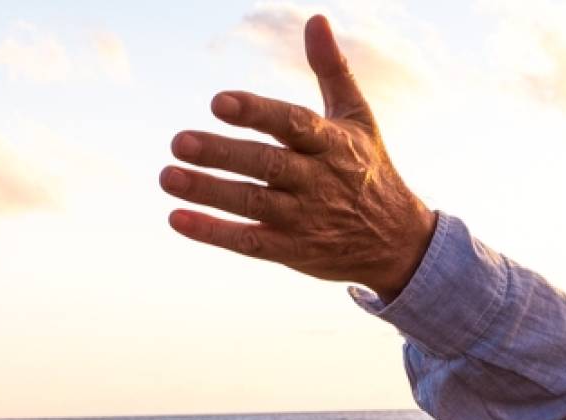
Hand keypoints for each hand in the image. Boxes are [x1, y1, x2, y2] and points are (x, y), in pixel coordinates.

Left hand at [160, 15, 434, 299]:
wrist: (398, 242)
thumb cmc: (369, 169)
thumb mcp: (358, 117)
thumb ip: (333, 70)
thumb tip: (316, 19)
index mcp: (332, 144)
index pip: (293, 124)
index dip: (257, 113)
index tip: (219, 102)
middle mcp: (319, 180)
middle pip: (267, 165)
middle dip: (222, 154)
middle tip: (178, 141)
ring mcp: (306, 219)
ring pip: (253, 204)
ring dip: (209, 192)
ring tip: (167, 176)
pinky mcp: (294, 250)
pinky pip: (251, 243)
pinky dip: (214, 233)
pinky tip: (177, 219)